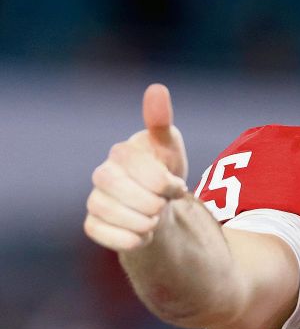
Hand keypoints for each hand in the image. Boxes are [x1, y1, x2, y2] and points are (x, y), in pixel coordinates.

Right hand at [84, 84, 188, 250]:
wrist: (160, 205)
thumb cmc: (165, 169)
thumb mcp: (171, 146)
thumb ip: (161, 121)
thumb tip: (156, 89)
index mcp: (122, 152)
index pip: (144, 172)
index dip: (166, 185)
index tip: (177, 187)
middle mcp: (102, 174)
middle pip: (125, 194)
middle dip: (154, 204)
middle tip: (164, 204)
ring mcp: (95, 199)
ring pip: (114, 215)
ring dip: (144, 223)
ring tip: (155, 218)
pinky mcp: (92, 224)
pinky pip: (105, 235)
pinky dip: (132, 239)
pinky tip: (144, 234)